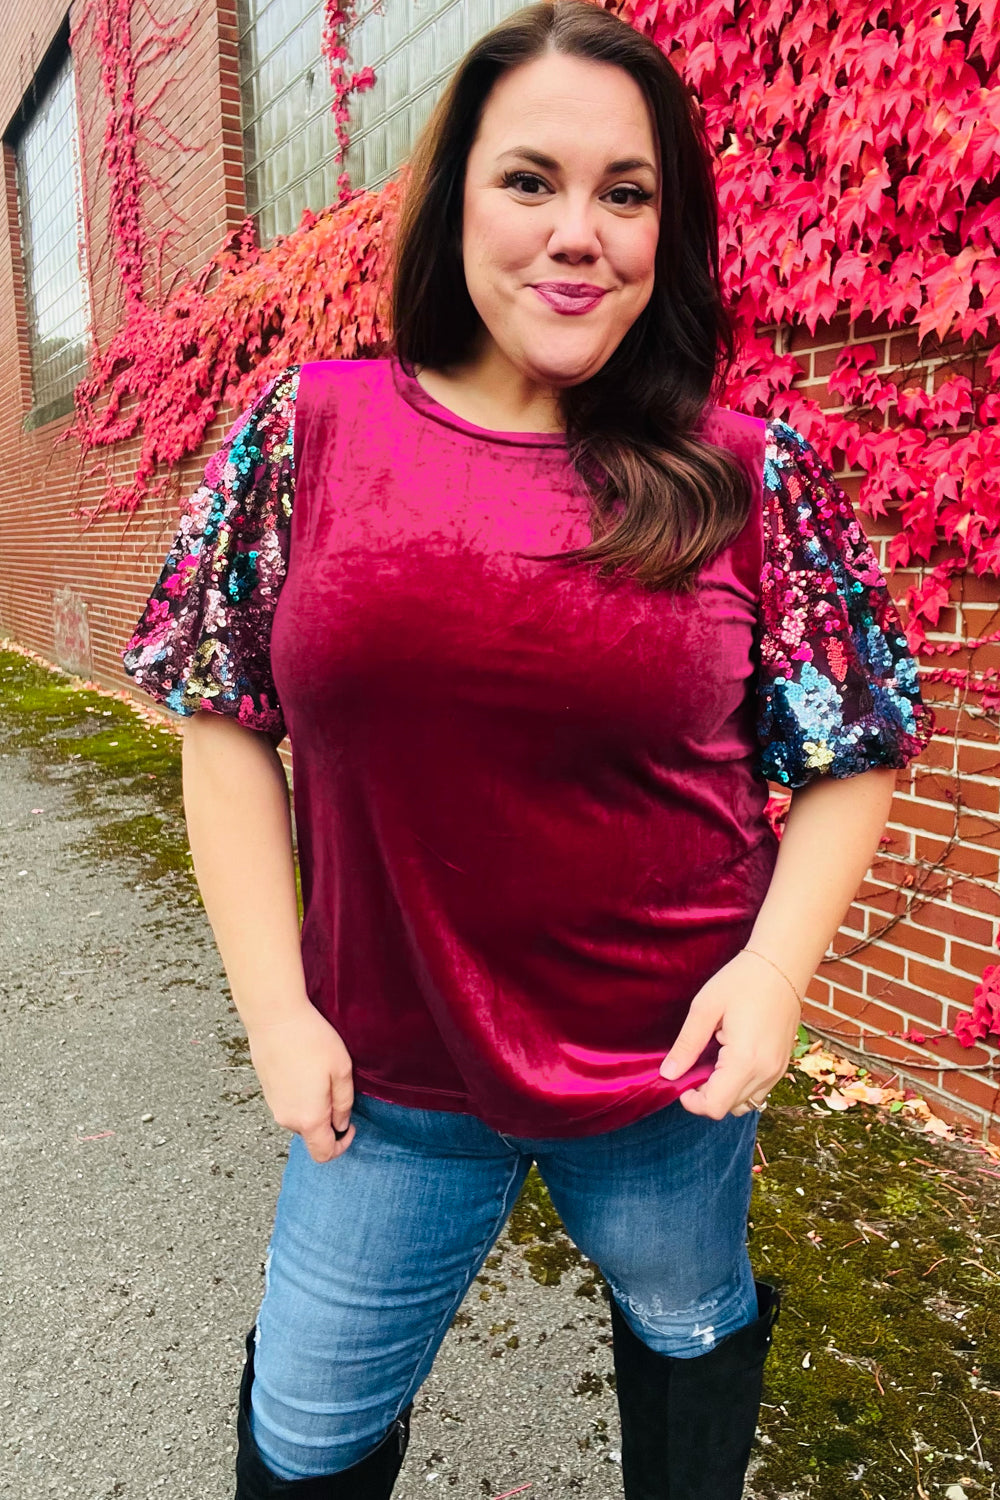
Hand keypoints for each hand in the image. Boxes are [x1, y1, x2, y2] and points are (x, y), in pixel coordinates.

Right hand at [247, 1003, 355, 1161]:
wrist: (273, 1017)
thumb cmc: (311, 1040)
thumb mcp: (341, 1070)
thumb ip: (344, 1103)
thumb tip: (341, 1124)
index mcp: (309, 1119)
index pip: (324, 1154)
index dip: (342, 1146)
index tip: (351, 1125)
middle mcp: (287, 1119)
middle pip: (311, 1135)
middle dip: (328, 1121)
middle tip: (337, 1089)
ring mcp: (273, 1106)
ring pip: (299, 1118)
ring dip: (313, 1107)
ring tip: (321, 1074)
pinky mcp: (266, 1091)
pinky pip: (288, 1104)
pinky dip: (300, 1096)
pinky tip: (305, 1068)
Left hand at [659, 950, 800, 1119]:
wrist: (781, 965)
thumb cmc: (741, 981)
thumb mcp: (704, 1008)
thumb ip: (686, 1045)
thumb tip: (668, 1074)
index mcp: (744, 1061)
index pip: (714, 1106)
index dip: (692, 1101)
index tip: (681, 1080)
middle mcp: (765, 1072)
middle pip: (728, 1108)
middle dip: (706, 1095)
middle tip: (695, 1065)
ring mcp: (778, 1071)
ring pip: (745, 1104)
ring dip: (724, 1092)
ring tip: (713, 1062)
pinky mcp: (783, 1065)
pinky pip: (759, 1091)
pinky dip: (741, 1085)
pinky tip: (730, 1058)